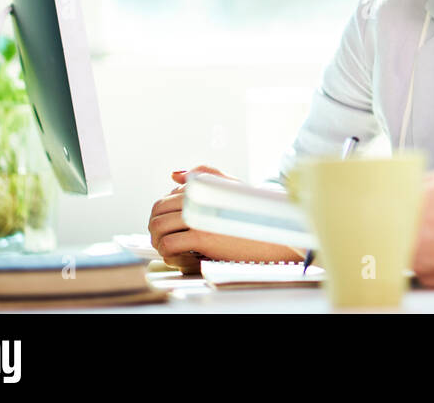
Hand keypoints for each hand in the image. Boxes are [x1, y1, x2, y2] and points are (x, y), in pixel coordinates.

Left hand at [148, 165, 301, 271]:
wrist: (278, 231)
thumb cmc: (256, 212)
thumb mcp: (232, 187)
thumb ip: (203, 176)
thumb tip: (174, 174)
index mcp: (203, 186)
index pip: (165, 198)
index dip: (163, 215)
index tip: (173, 227)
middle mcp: (198, 197)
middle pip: (157, 212)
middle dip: (156, 228)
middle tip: (166, 240)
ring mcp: (199, 216)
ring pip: (158, 228)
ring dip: (158, 241)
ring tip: (171, 250)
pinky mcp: (203, 237)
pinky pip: (169, 245)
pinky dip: (168, 253)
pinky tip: (180, 257)